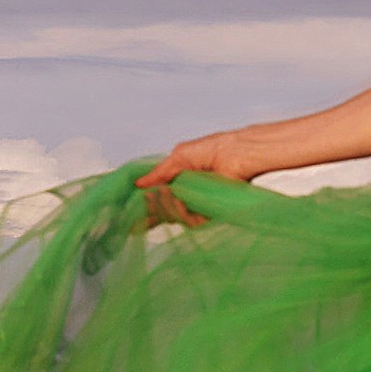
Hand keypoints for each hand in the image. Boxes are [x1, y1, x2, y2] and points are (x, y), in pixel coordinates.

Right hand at [139, 130, 263, 222]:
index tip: (133, 206)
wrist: (237, 154)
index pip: (159, 197)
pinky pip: (190, 222)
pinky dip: (180, 212)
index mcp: (180, 181)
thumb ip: (158, 172)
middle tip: (148, 195)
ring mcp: (198, 205)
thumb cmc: (214, 149)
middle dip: (152, 205)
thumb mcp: (179, 156)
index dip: (146, 204)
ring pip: (174, 217)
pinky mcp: (209, 214)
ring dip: (165, 206)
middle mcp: (188, 195)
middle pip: (162, 210)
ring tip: (165, 193)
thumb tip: (139, 184)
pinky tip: (178, 201)